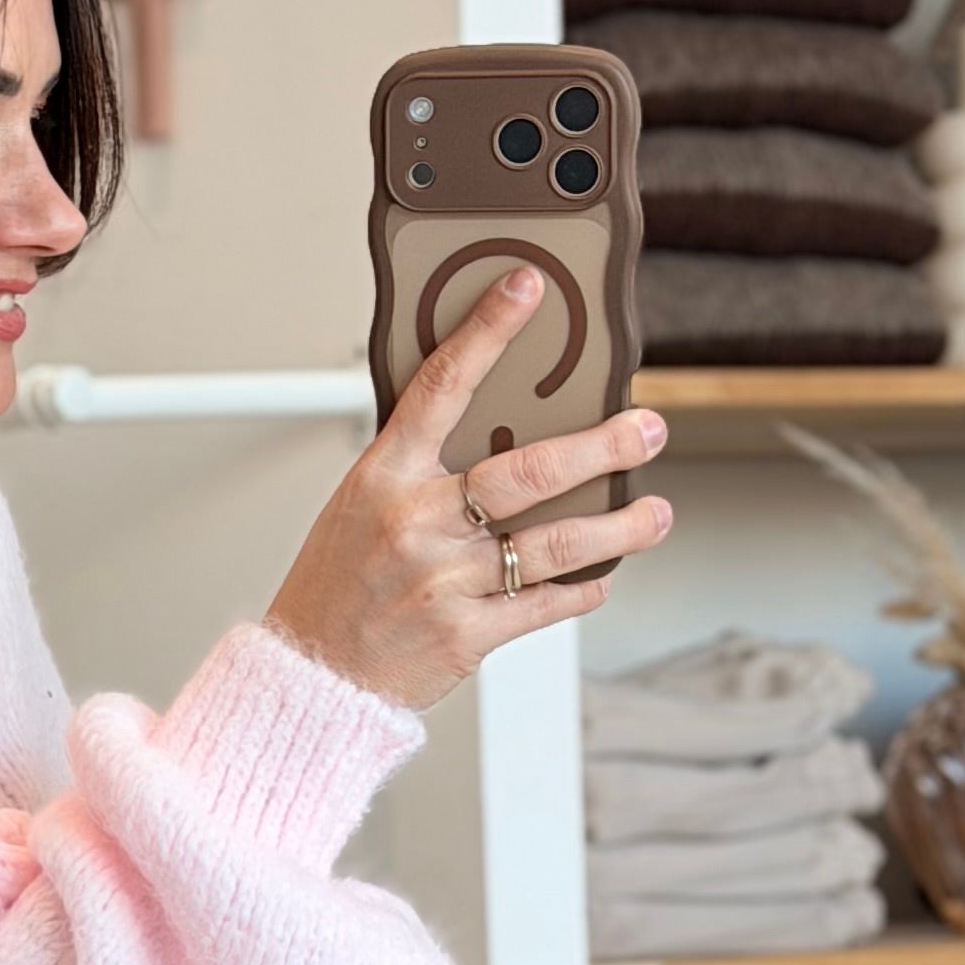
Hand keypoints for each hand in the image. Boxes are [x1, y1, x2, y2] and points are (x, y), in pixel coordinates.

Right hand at [262, 268, 672, 712]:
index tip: (526, 289)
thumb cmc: (336, 586)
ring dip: (618, 528)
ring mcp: (444, 581)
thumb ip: (420, 470)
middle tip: (646, 428)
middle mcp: (417, 523)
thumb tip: (501, 432)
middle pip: (528, 470)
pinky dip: (583, 588)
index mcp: (384, 477)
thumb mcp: (360, 507)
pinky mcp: (466, 635)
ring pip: (554, 543)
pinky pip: (544, 604)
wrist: (310, 675)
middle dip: (602, 447)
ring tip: (654, 514)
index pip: (440, 384)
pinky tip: (603, 575)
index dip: (486, 331)